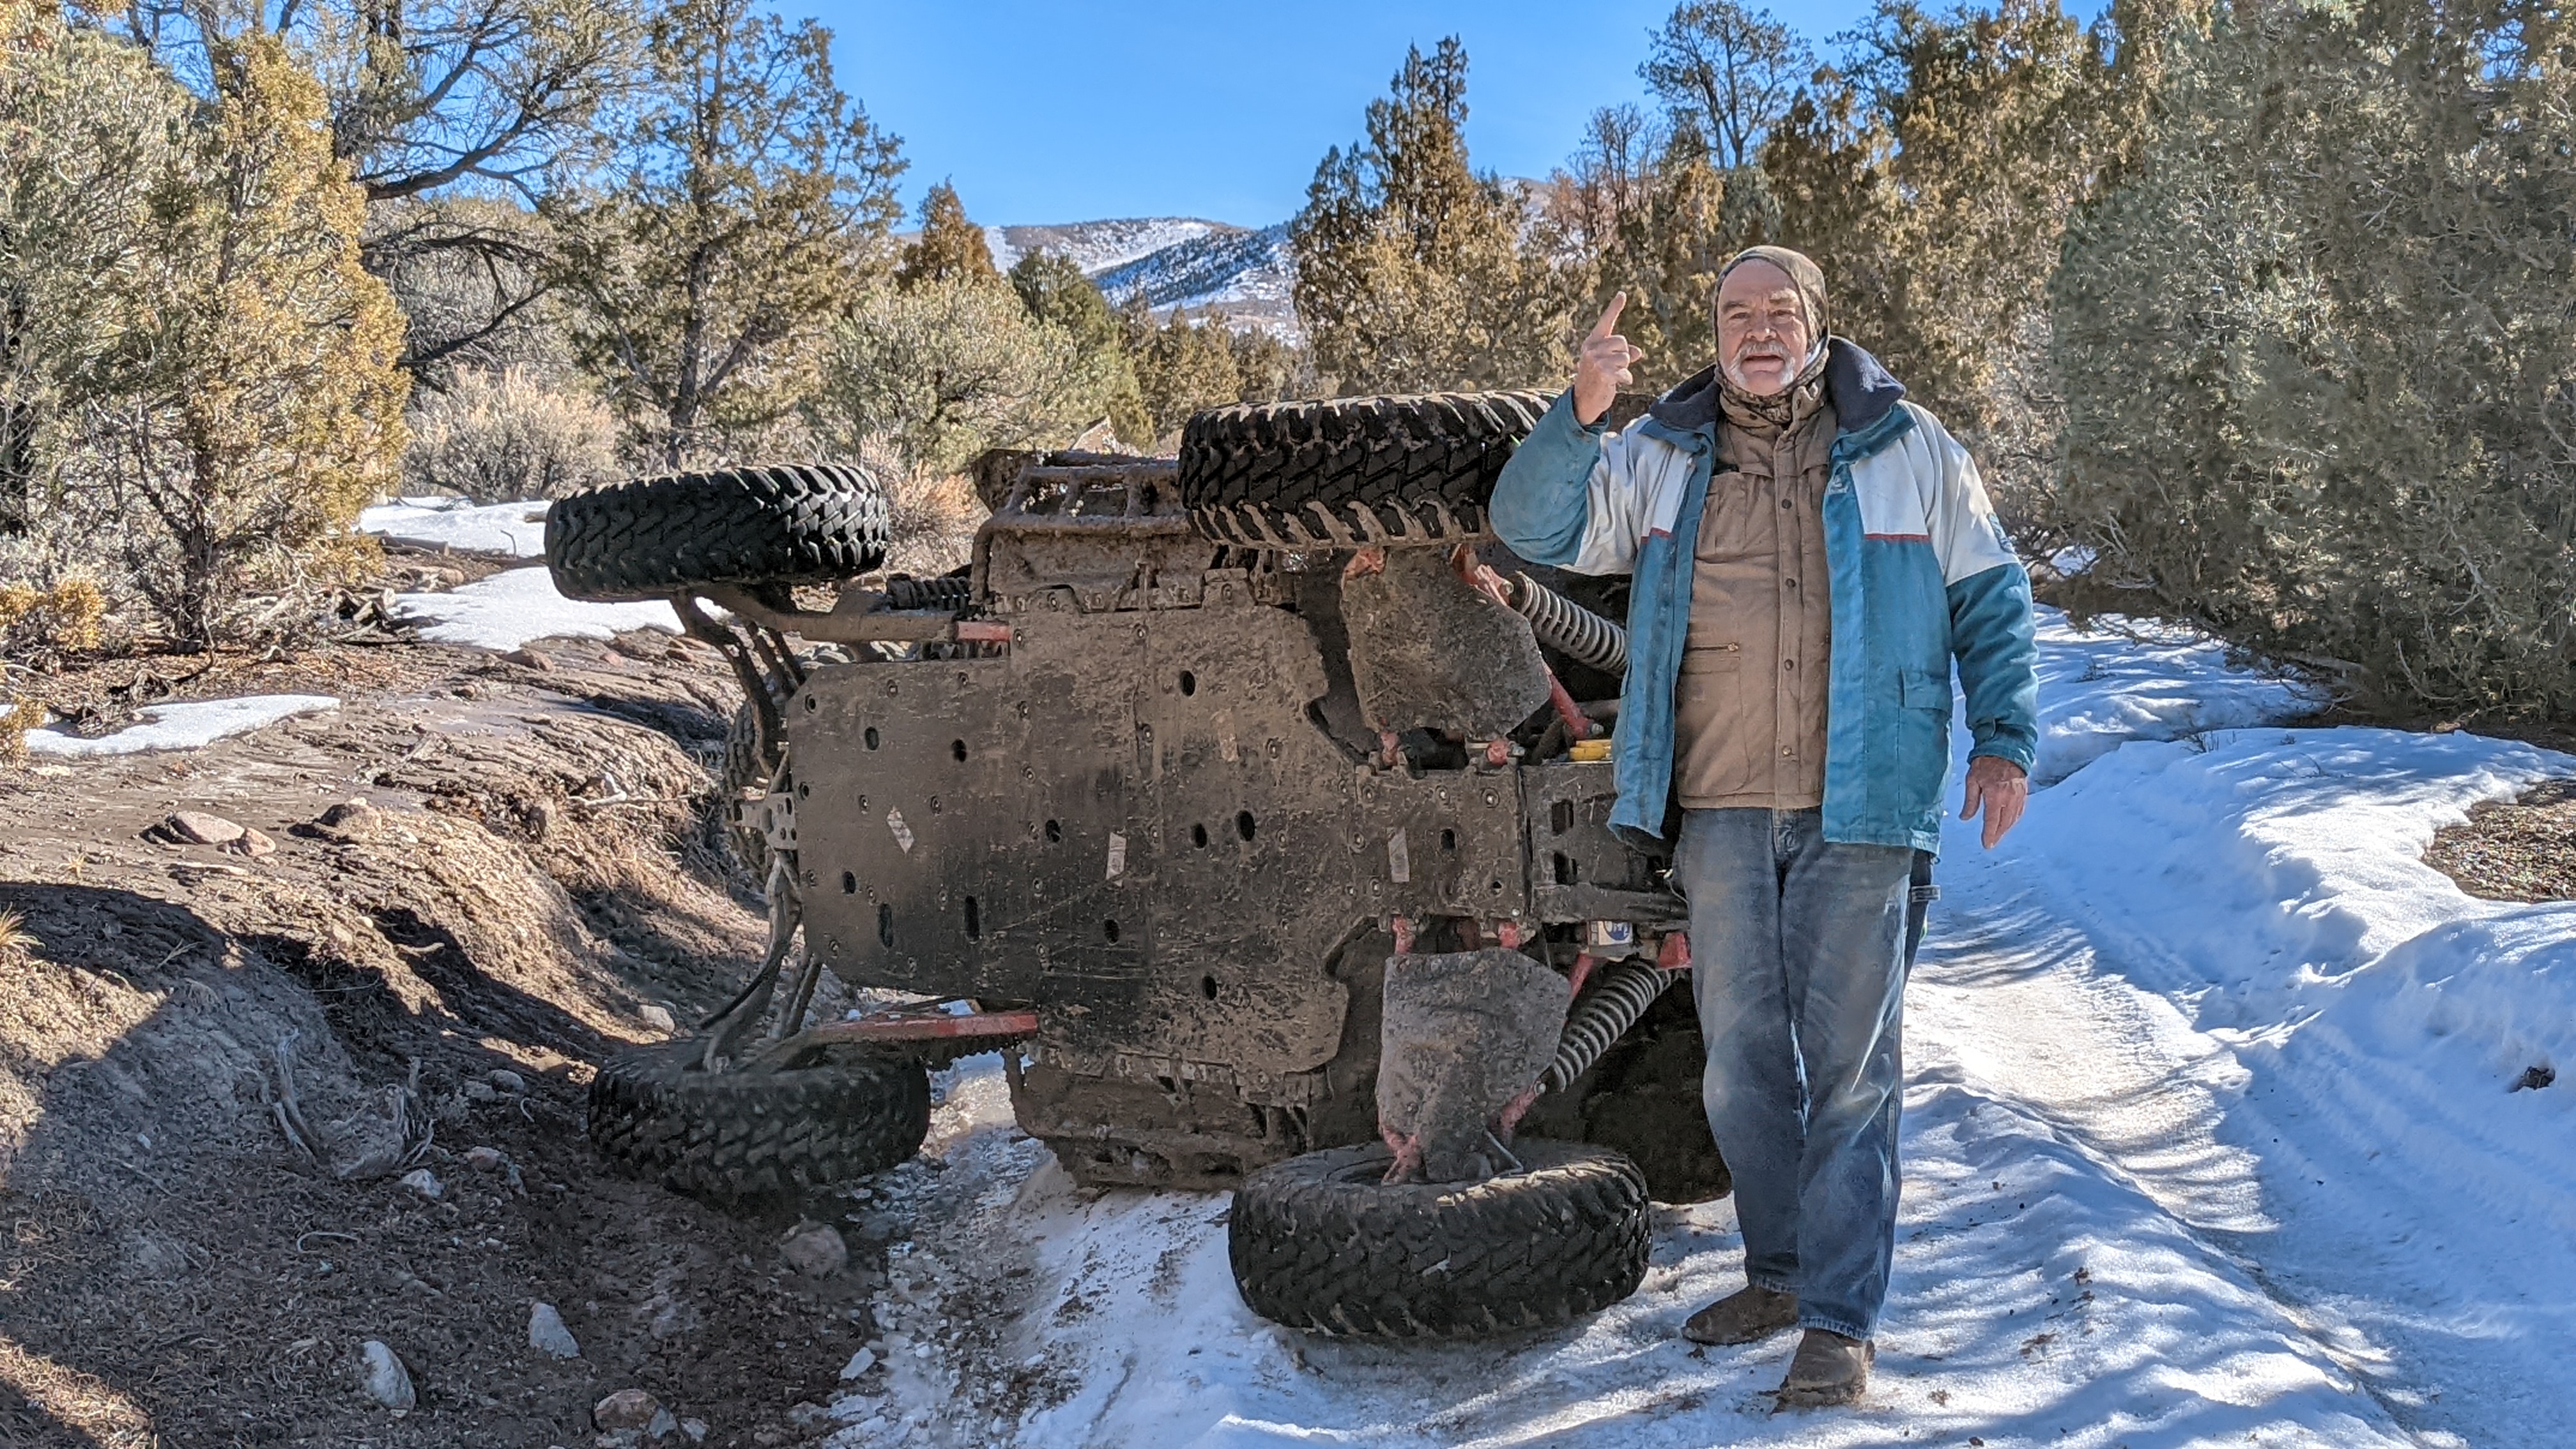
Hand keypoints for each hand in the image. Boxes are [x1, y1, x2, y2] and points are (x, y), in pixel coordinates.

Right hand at [1572, 291, 1644, 425]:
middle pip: (1622, 342)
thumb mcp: (1608, 362)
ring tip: (1613, 376)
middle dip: (1623, 355)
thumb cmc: (1596, 378)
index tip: (1622, 294)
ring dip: (1624, 368)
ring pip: (1625, 357)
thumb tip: (1638, 352)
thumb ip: (1623, 354)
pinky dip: (1625, 379)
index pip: (1606, 322)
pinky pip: (1625, 372)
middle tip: (1614, 366)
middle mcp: (1592, 349)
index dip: (1614, 308)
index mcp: (1592, 342)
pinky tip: (1616, 383)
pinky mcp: (1603, 374)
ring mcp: (1596, 361)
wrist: (1583, 400)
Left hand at [1961, 755, 2027, 849]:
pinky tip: (2008, 823)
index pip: (1992, 821)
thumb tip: (1964, 818)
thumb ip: (1970, 802)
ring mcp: (2019, 796)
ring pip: (2013, 819)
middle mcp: (2009, 798)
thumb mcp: (1972, 781)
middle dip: (1997, 835)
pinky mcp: (2024, 793)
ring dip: (2005, 829)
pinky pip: (2019, 811)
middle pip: (2004, 823)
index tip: (1986, 845)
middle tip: (1991, 843)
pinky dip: (2013, 820)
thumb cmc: (1986, 763)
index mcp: (1995, 795)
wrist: (2006, 749)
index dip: (1989, 835)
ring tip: (1997, 835)